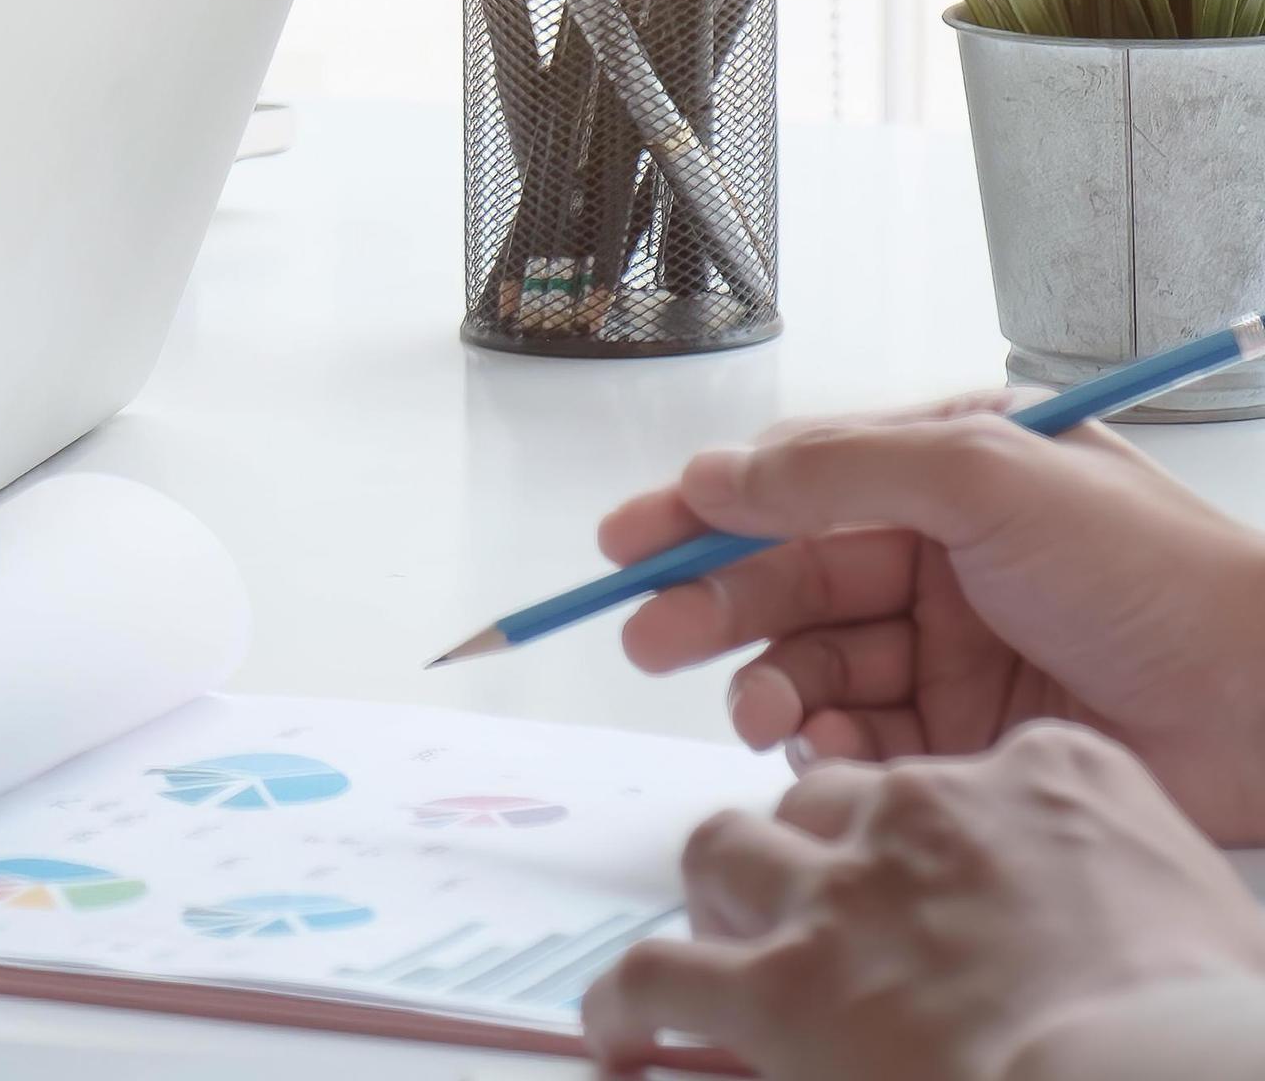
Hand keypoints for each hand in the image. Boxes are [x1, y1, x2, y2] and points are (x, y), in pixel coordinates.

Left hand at [587, 723, 1264, 1077]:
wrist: (1154, 1077)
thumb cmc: (1202, 1020)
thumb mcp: (1197, 906)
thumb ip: (1127, 884)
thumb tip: (1104, 933)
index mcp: (1051, 779)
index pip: (967, 772)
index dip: (941, 831)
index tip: (943, 876)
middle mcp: (928, 811)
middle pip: (829, 798)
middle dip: (816, 848)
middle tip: (821, 913)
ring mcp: (842, 892)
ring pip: (727, 850)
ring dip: (720, 893)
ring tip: (719, 942)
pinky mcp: (777, 982)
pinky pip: (659, 971)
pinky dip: (627, 1000)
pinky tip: (621, 1032)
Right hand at [598, 391, 1264, 841]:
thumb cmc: (1153, 571)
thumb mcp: (988, 476)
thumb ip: (839, 469)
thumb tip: (714, 474)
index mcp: (946, 474)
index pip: (794, 485)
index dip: (703, 514)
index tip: (627, 542)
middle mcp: (941, 556)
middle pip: (788, 579)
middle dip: (713, 608)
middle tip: (653, 641)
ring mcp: (952, 649)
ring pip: (813, 663)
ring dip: (766, 684)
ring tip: (759, 712)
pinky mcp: (966, 736)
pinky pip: (860, 738)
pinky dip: (825, 745)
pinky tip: (822, 749)